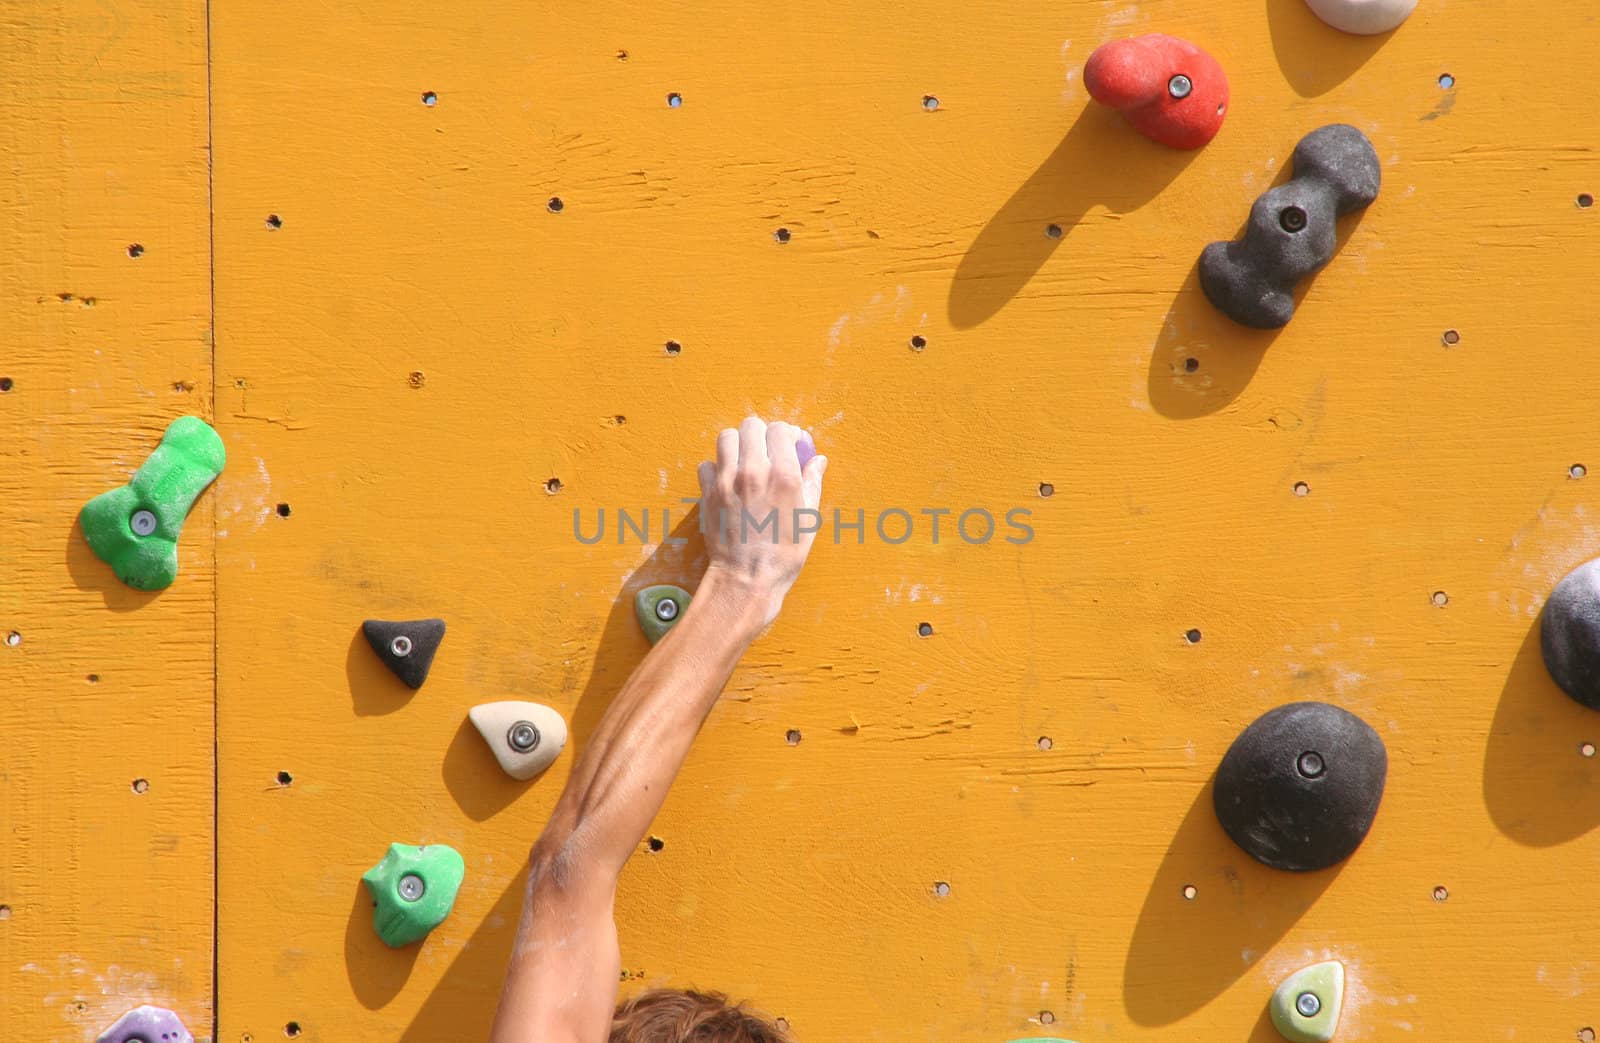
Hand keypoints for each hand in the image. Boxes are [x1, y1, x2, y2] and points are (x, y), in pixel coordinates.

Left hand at [696, 417, 827, 625]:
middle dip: (761, 434)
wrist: (747, 579)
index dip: (786, 433)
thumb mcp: (809, 519)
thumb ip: (812, 483)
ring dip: (737, 444)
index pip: (780, 430)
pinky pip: (707, 464)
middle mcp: (754, 471)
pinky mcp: (708, 493)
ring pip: (726, 437)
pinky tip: (727, 480)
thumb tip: (818, 460)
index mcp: (783, 475)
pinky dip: (716, 467)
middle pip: (751, 426)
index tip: (790, 443)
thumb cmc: (783, 554)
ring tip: (745, 459)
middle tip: (767, 449)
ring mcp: (727, 481)